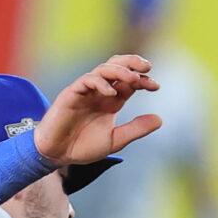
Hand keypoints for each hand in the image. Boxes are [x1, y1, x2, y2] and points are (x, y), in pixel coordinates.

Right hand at [34, 54, 161, 166]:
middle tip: (147, 67)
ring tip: (133, 78)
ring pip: (103, 69)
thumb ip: (136, 129)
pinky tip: (111, 93)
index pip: (130, 82)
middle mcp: (100, 92)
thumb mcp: (115, 140)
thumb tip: (160, 119)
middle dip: (132, 63)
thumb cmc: (82, 146)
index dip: (144, 81)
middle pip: (117, 66)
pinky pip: (86, 80)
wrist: (57, 154)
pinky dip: (100, 83)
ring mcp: (85, 91)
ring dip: (119, 70)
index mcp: (111, 100)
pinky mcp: (71, 94)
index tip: (155, 86)